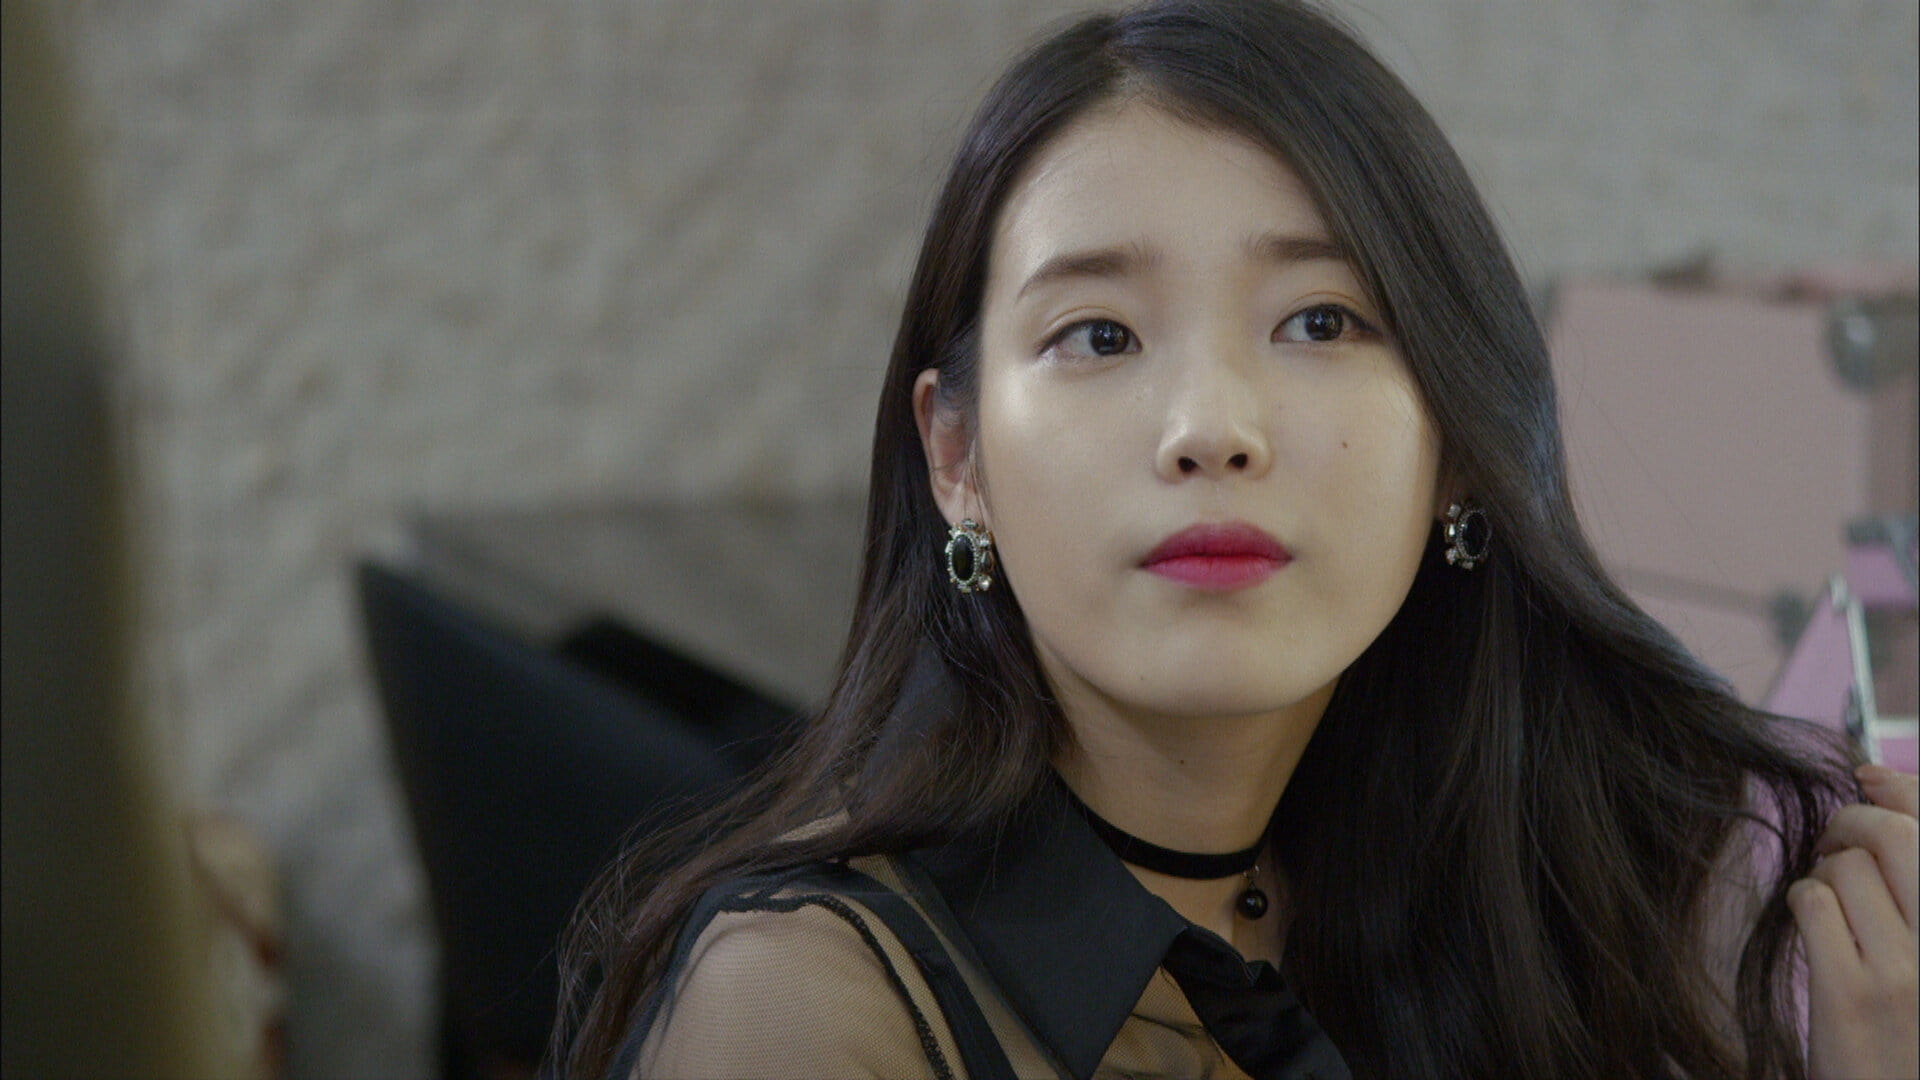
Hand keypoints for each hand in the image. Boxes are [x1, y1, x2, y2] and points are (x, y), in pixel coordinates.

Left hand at [1791, 765, 1917, 1079]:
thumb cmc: (1916, 1021)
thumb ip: (1915, 873)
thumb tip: (1875, 775)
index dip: (1902, 788)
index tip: (1868, 777)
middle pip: (1894, 836)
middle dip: (1851, 822)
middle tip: (1835, 842)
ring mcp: (1909, 973)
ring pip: (1847, 868)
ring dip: (1826, 874)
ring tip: (1833, 904)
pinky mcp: (1853, 994)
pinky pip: (1813, 902)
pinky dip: (1805, 901)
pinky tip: (1815, 927)